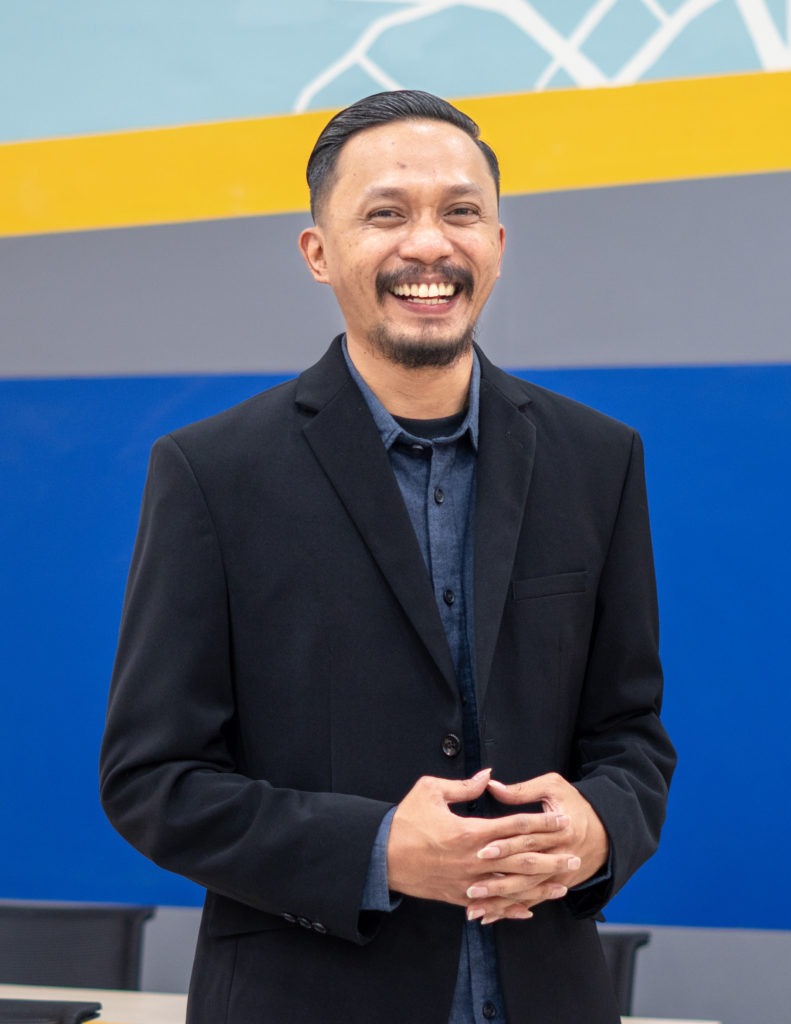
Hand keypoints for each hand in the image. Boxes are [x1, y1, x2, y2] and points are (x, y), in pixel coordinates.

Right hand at [386, 770, 573, 914]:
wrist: (382, 857)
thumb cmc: (405, 820)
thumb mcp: (431, 791)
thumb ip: (463, 786)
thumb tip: (487, 776)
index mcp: (469, 832)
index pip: (515, 826)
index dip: (541, 822)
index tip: (562, 818)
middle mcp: (474, 860)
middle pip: (521, 858)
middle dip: (550, 856)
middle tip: (575, 854)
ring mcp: (468, 882)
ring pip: (512, 886)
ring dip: (540, 885)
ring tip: (563, 883)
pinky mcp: (459, 897)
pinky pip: (491, 905)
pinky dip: (511, 909)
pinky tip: (530, 910)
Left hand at [463, 773, 608, 922]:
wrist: (606, 832)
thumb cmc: (575, 804)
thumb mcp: (553, 787)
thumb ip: (522, 790)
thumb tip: (491, 785)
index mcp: (559, 828)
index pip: (528, 838)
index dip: (506, 844)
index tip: (482, 850)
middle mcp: (560, 854)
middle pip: (526, 869)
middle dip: (499, 880)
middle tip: (472, 888)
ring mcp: (559, 874)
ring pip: (528, 890)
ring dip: (501, 901)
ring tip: (475, 907)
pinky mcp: (558, 885)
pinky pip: (533, 900)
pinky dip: (512, 909)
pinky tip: (491, 916)